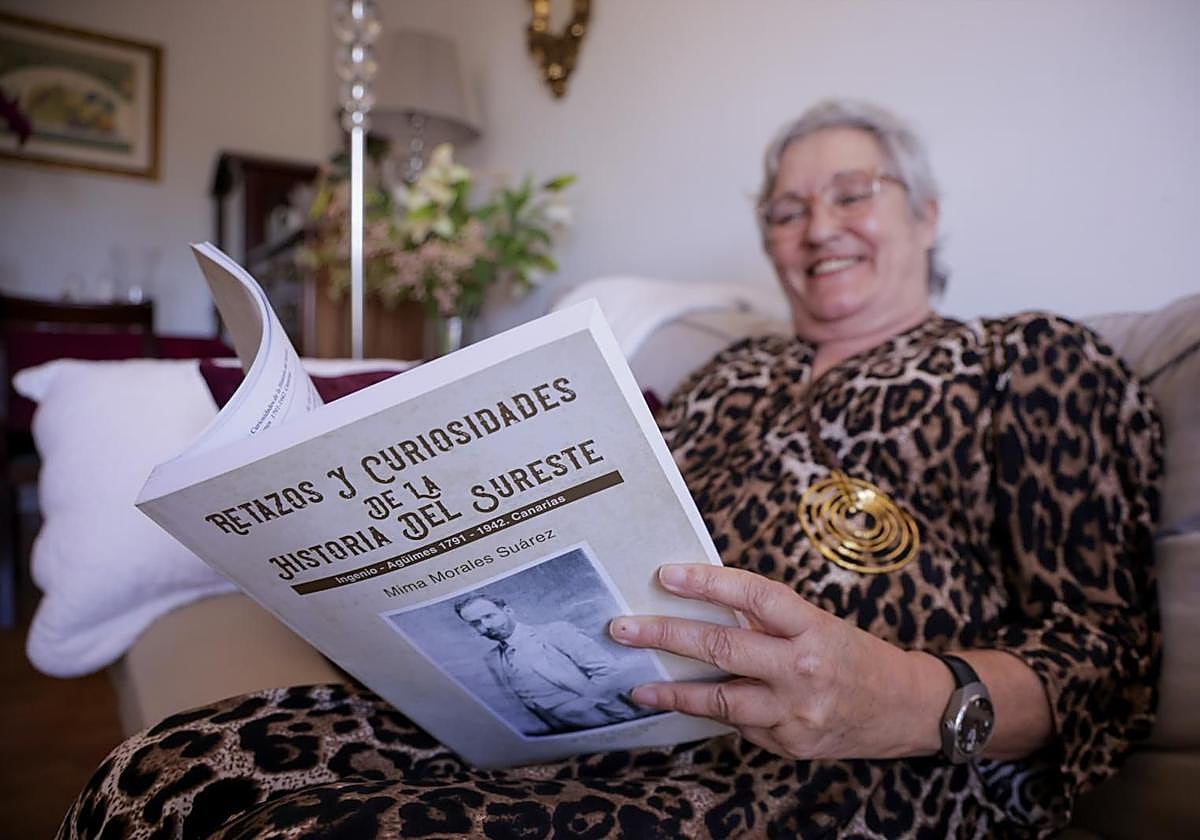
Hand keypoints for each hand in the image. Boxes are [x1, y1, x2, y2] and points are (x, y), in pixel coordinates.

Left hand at [608, 564, 945, 759]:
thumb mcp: (818, 623)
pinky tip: (689, 703)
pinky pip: (740, 725)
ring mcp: (796, 712)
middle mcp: (804, 669)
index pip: (754, 595)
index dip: (707, 583)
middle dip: (665, 636)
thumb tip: (703, 600)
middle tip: (623, 628)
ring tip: (638, 684)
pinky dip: (713, 712)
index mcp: (813, 627)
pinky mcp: (790, 744)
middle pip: (723, 648)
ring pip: (721, 699)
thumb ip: (767, 617)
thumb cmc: (854, 656)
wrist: (906, 709)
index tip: (666, 575)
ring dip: (673, 690)